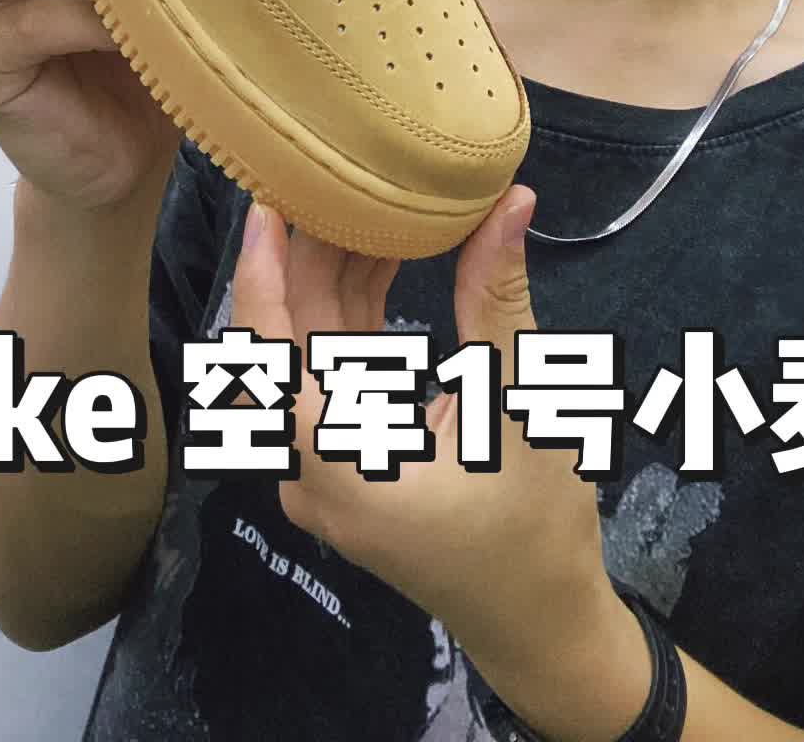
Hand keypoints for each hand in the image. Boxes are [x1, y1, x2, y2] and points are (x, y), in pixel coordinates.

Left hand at [228, 188, 627, 706]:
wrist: (543, 624)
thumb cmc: (534, 529)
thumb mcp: (520, 408)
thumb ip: (498, 302)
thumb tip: (512, 201)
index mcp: (338, 463)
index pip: (267, 358)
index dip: (261, 275)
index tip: (266, 204)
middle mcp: (311, 470)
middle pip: (285, 347)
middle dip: (306, 260)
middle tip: (332, 178)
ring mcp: (326, 472)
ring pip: (308, 357)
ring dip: (335, 282)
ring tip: (367, 203)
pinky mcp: (349, 465)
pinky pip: (333, 378)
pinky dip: (354, 319)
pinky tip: (386, 259)